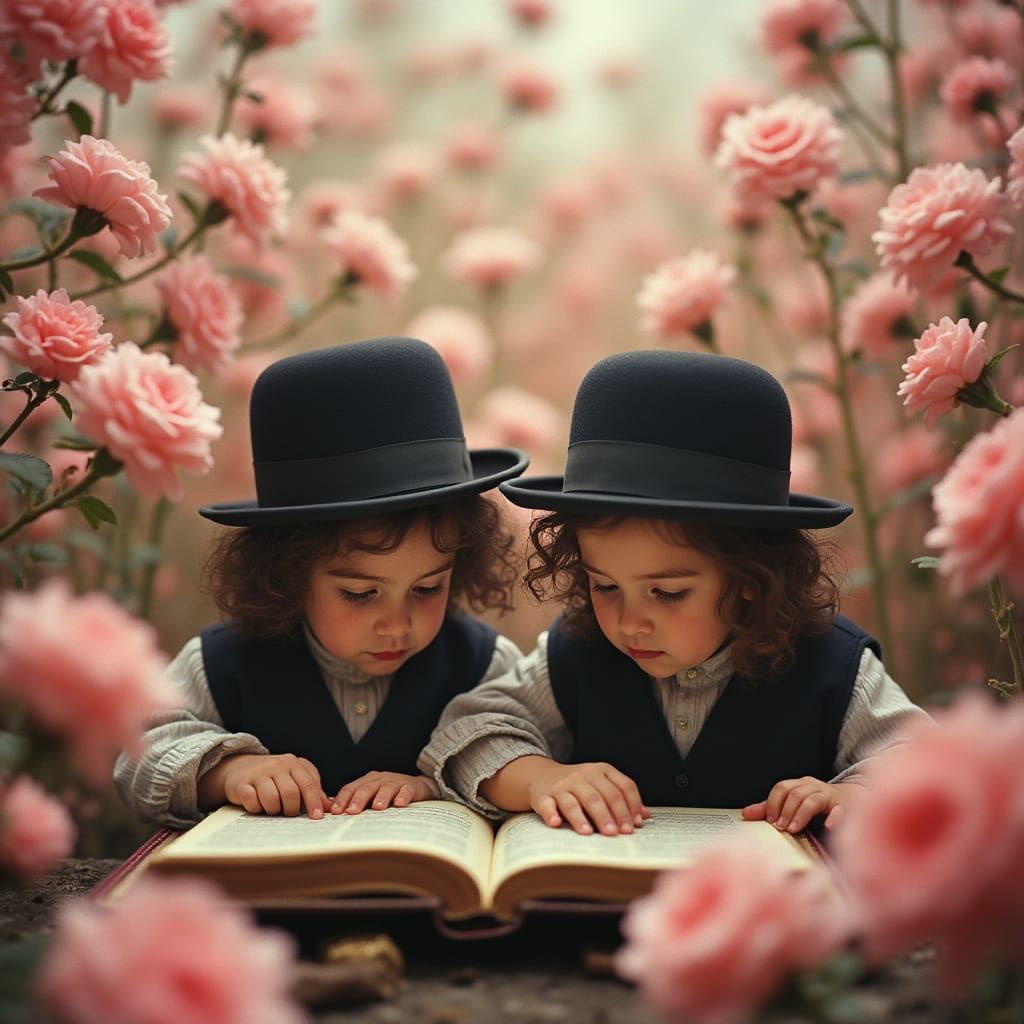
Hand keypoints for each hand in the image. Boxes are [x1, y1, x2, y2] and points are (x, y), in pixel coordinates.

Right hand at [203, 753, 332, 818]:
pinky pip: (253, 802)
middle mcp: (277, 765)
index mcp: (293, 763)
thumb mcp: (293, 777)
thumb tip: (330, 806)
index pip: (308, 784)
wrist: (239, 767)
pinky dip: (256, 808)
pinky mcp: (242, 783)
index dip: (314, 802)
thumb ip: (312, 790)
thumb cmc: (272, 777)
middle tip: (288, 813)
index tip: (317, 817)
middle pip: (291, 793)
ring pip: (272, 799)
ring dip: (274, 810)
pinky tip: (257, 805)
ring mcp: (258, 773)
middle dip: (292, 809)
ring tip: (272, 808)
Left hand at [332, 772, 438, 813]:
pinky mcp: (410, 786)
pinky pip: (406, 790)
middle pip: (367, 787)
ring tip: (377, 807)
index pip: (351, 788)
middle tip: (352, 811)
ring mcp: (395, 782)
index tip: (335, 812)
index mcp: (367, 781)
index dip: (342, 799)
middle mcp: (379, 779)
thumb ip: (357, 803)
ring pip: (386, 787)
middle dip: (358, 799)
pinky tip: (400, 804)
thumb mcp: (372, 796)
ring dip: (381, 797)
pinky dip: (403, 796)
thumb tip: (334, 815)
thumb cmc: (389, 795)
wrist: (417, 786)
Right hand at [526, 761, 648, 836]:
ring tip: (588, 833)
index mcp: (601, 770)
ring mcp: (562, 785)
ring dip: (582, 818)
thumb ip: (622, 797)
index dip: (630, 806)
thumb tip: (644, 817)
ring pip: (575, 801)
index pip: (622, 786)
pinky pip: (548, 804)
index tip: (634, 825)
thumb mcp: (602, 784)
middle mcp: (583, 775)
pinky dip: (551, 813)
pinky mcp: (544, 795)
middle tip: (616, 834)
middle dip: (609, 816)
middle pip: (600, 796)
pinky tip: (555, 823)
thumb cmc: (579, 785)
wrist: (543, 775)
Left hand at [742, 777, 865, 832]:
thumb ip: (770, 809)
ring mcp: (829, 796)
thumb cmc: (817, 804)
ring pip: (813, 800)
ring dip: (801, 814)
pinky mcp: (844, 807)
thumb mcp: (793, 804)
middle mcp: (813, 787)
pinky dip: (834, 818)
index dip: (774, 803)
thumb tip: (745, 814)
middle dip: (786, 810)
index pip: (782, 787)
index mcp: (799, 784)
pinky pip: (839, 810)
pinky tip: (828, 826)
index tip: (770, 821)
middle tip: (780, 827)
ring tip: (793, 829)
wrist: (851, 800)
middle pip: (796, 793)